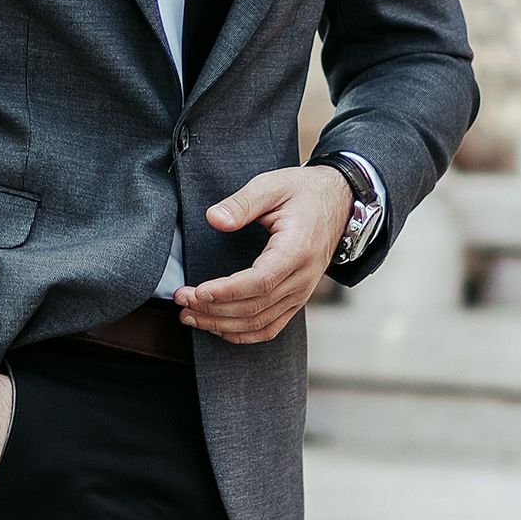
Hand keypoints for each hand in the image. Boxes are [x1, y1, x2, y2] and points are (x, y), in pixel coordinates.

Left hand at [174, 166, 353, 343]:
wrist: (338, 202)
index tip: (197, 292)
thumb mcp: (272, 185)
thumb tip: (214, 219)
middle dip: (214, 309)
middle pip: (256, 307)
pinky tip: (218, 328)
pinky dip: (244, 334)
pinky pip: (271, 327)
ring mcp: (302, 292)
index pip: (260, 281)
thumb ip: (242, 202)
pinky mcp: (297, 298)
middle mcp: (303, 277)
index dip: (226, 291)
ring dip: (222, 325)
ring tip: (190, 316)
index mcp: (297, 249)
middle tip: (181, 301)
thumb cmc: (304, 192)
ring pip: (260, 323)